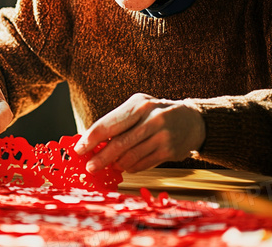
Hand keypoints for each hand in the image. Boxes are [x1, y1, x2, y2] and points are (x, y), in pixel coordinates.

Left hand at [73, 93, 204, 172]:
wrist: (192, 121)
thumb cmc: (156, 114)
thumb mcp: (138, 108)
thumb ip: (117, 122)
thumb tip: (90, 141)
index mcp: (138, 104)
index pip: (109, 124)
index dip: (91, 138)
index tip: (79, 149)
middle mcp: (151, 118)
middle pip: (118, 143)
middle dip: (100, 157)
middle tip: (90, 167)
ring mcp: (162, 136)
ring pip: (130, 157)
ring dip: (115, 164)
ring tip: (109, 166)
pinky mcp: (169, 151)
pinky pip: (142, 164)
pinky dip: (130, 167)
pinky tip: (125, 166)